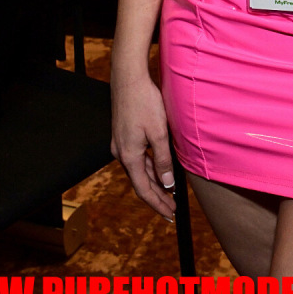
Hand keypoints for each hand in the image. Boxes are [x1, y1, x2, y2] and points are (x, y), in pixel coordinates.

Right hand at [111, 72, 176, 219]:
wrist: (128, 78)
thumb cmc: (144, 102)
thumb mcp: (159, 132)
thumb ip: (163, 160)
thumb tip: (167, 184)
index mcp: (129, 156)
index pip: (144, 189)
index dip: (157, 204)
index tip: (170, 215)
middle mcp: (121, 153)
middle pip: (140, 182)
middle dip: (157, 196)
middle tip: (171, 210)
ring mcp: (121, 143)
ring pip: (139, 169)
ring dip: (154, 181)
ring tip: (169, 193)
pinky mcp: (123, 134)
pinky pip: (138, 157)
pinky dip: (150, 166)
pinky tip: (160, 168)